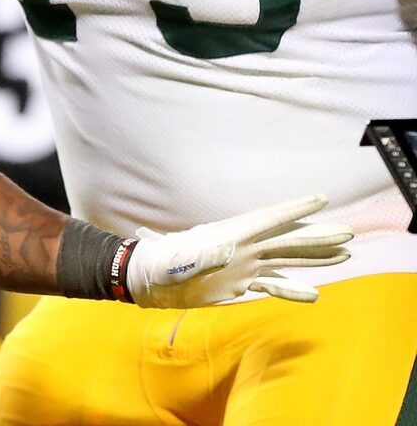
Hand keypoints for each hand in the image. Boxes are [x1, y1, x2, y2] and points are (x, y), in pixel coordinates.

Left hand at [124, 194, 352, 308]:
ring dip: (312, 258)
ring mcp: (241, 265)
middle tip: (347, 233)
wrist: (146, 280)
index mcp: (228, 234)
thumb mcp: (176, 259)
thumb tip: (224, 251)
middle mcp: (240, 247)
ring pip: (285, 259)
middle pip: (285, 239)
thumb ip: (200, 256)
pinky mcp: (237, 283)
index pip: (266, 219)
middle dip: (316, 236)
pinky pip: (272, 286)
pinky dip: (292, 290)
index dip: (293, 209)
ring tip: (343, 255)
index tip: (319, 198)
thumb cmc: (158, 265)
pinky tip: (313, 294)